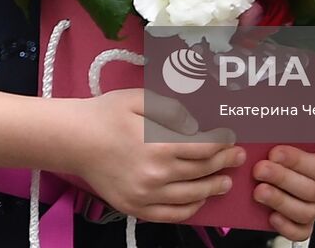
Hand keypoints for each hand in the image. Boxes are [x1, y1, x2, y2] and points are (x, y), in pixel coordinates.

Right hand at [74, 89, 242, 222]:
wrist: (76, 140)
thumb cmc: (108, 114)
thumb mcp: (142, 98)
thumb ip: (173, 109)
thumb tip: (198, 123)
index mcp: (159, 145)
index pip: (205, 148)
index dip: (223, 143)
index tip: (232, 137)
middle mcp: (155, 175)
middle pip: (201, 171)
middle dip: (224, 163)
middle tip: (238, 157)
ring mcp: (145, 195)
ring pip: (191, 196)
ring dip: (213, 189)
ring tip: (226, 182)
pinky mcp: (135, 208)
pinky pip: (171, 215)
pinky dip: (190, 210)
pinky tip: (199, 201)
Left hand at [251, 120, 314, 241]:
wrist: (313, 143)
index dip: (298, 162)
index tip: (275, 152)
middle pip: (312, 189)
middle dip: (282, 178)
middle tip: (260, 168)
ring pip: (305, 211)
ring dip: (280, 201)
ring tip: (259, 190)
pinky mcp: (310, 218)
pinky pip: (302, 231)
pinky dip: (287, 227)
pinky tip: (271, 216)